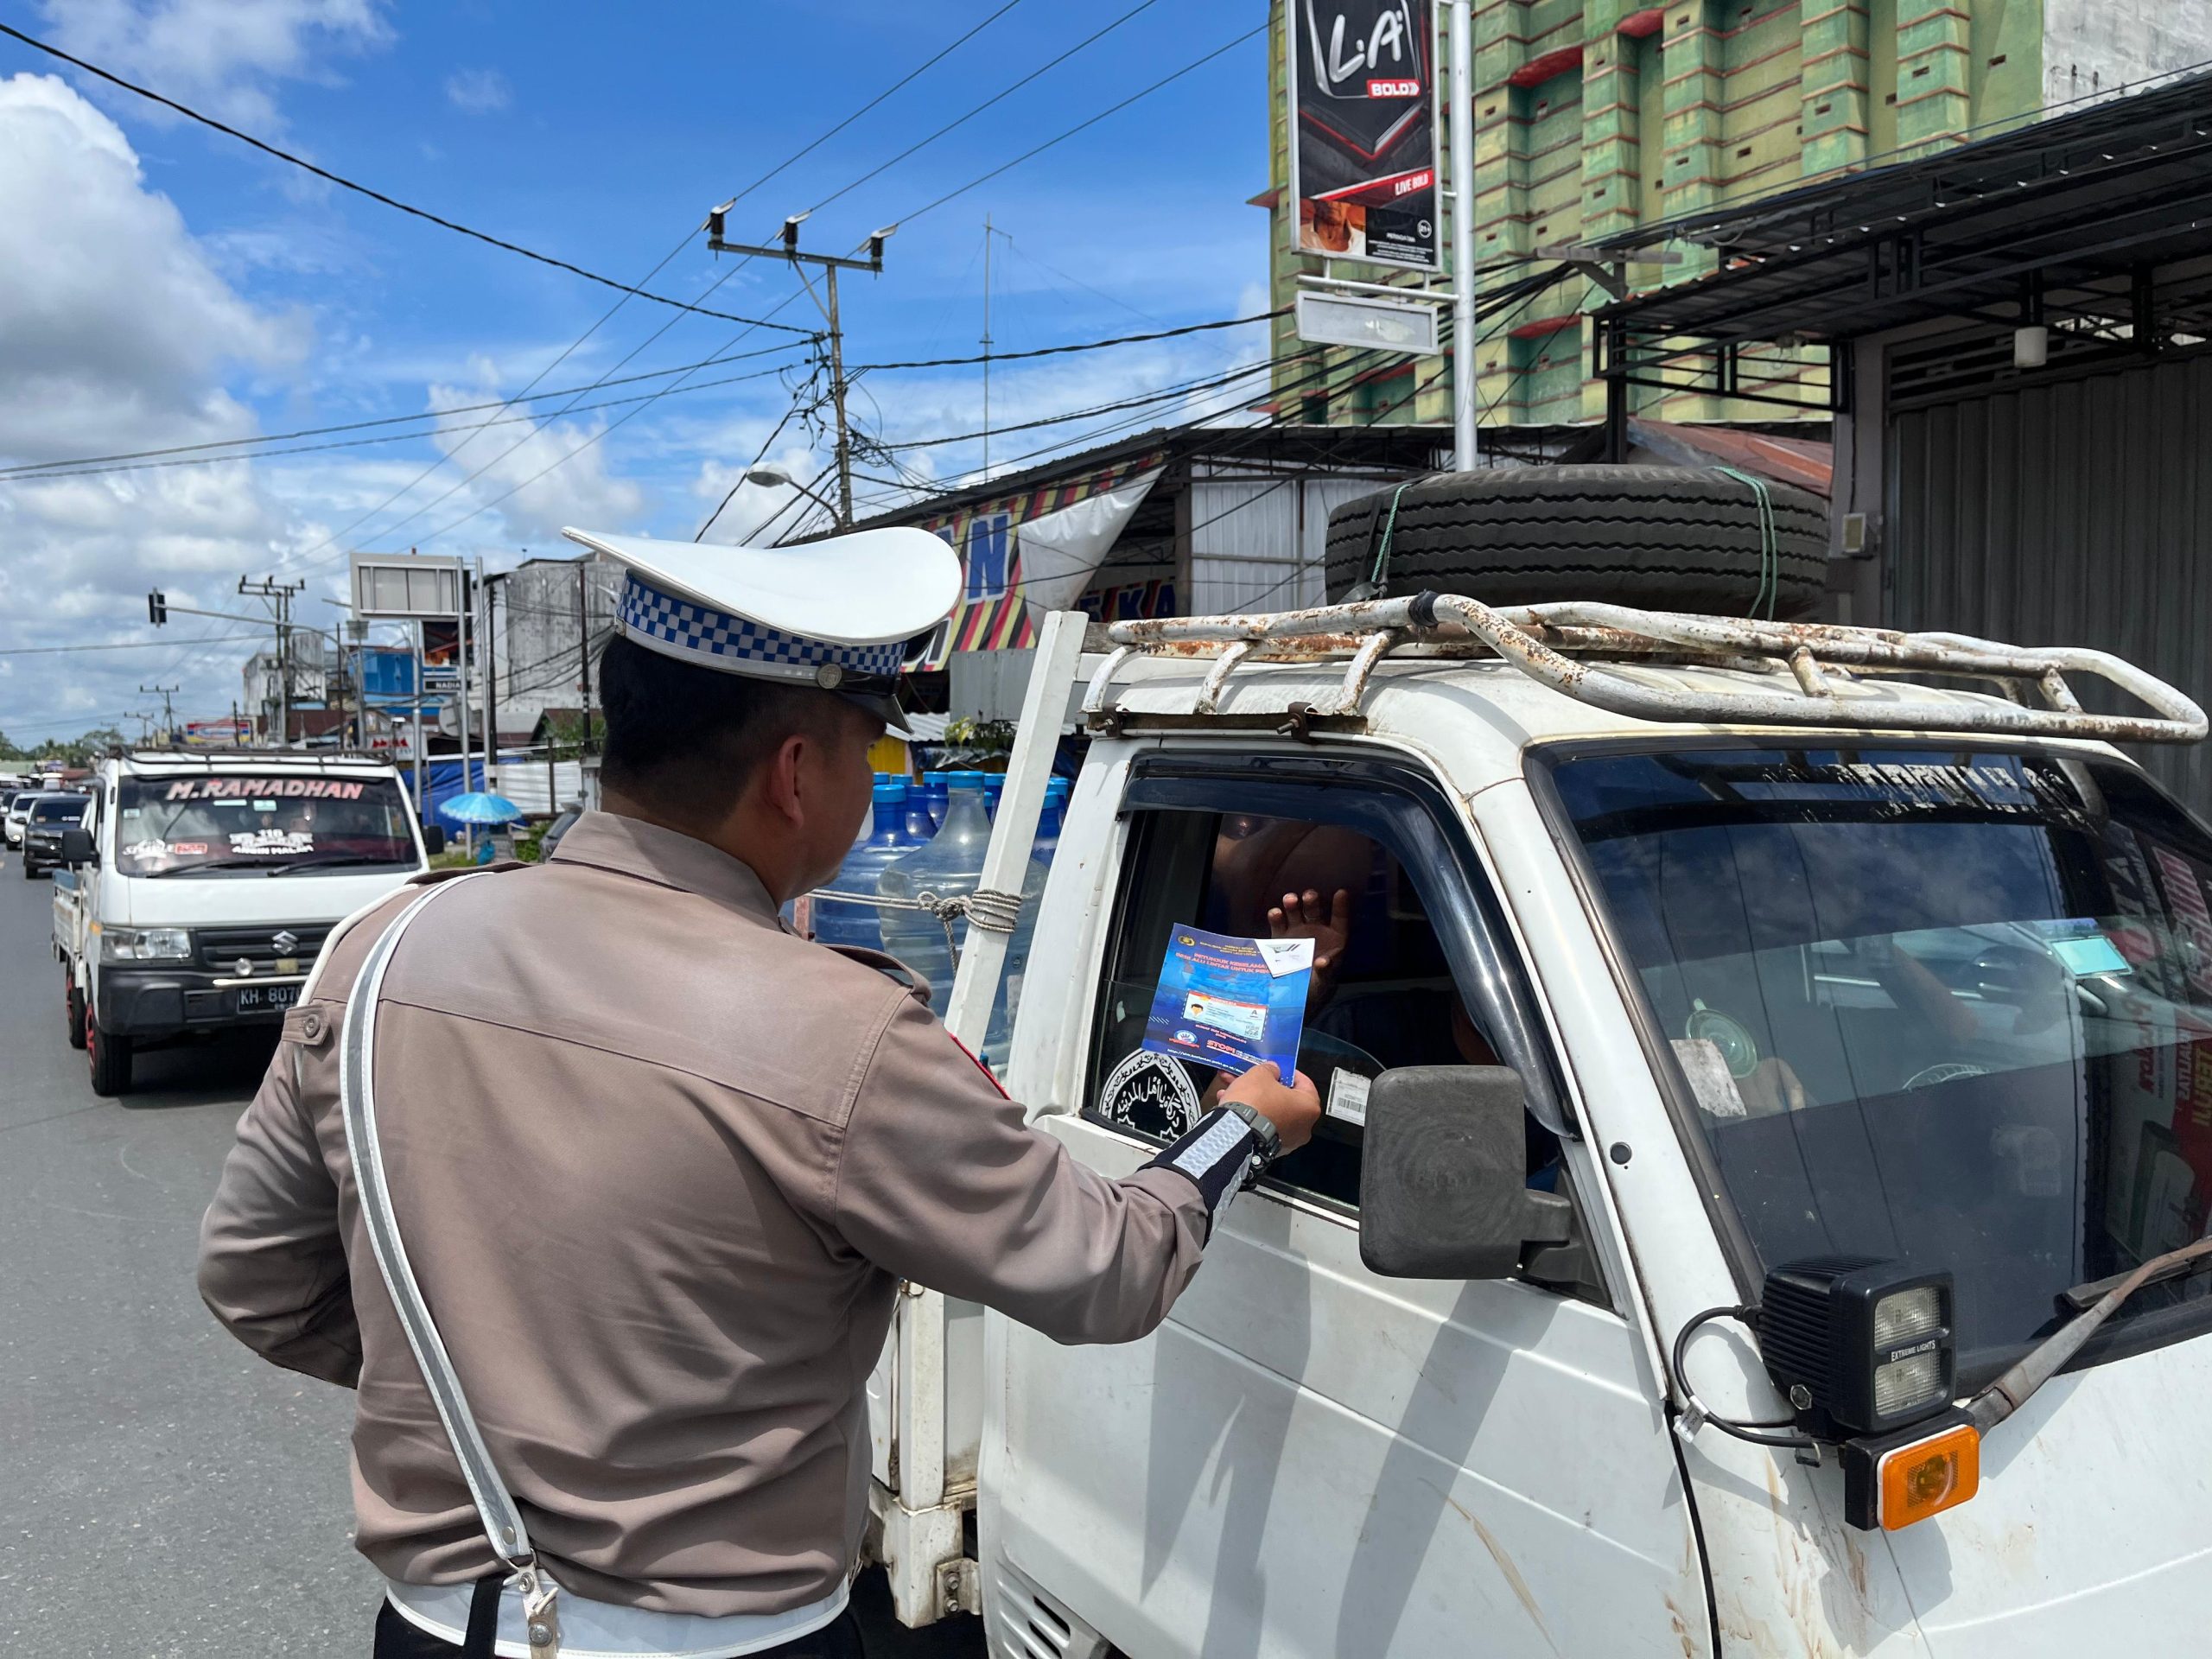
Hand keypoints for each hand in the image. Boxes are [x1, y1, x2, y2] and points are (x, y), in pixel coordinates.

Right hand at [1221, 1062, 1321, 1154]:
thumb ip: (1270, 1069)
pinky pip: (1261, 1126)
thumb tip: (1273, 1070)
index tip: (1278, 1068)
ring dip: (1254, 1101)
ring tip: (1234, 1089)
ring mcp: (1287, 1140)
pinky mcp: (1270, 1149)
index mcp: (1309, 1107)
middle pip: (1284, 1099)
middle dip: (1265, 1087)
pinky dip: (1250, 1116)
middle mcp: (1303, 1127)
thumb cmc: (1255, 1102)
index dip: (1289, 1073)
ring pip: (1271, 1113)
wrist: (1235, 1132)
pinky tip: (1233, 1106)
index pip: (1304, 1083)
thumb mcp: (1261, 1074)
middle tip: (1253, 1078)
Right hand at [1268, 887, 1350, 1006]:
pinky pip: (1278, 925)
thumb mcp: (1323, 983)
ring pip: (1296, 913)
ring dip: (1293, 905)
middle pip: (1315, 912)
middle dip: (1312, 902)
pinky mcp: (1280, 940)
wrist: (1296, 997)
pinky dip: (1276, 918)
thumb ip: (1324, 972)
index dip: (1340, 907)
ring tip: (1290, 899)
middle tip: (1308, 895)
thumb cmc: (1317, 987)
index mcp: (1333, 940)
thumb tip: (1323, 962)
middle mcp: (1316, 931)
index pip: (1339, 920)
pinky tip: (1275, 913)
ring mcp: (1297, 933)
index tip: (1341, 893)